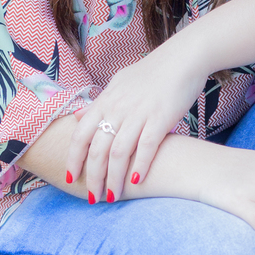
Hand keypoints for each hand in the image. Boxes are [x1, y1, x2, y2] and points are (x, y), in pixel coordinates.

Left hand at [66, 40, 204, 203]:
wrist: (182, 58)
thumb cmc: (152, 72)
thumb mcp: (118, 83)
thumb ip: (98, 103)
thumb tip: (78, 117)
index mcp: (106, 101)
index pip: (81, 135)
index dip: (74, 159)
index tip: (71, 178)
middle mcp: (118, 108)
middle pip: (98, 149)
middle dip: (93, 177)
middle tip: (94, 197)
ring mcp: (139, 113)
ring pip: (120, 153)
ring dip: (115, 178)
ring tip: (113, 196)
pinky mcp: (162, 118)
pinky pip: (147, 146)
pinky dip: (141, 165)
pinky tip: (137, 181)